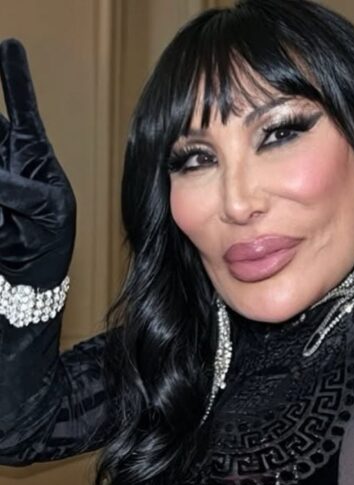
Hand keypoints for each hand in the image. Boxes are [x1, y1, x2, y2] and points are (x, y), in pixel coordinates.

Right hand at [0, 39, 75, 288]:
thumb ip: (18, 187)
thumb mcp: (47, 209)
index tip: (10, 46)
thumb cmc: (51, 236)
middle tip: (3, 123)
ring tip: (8, 202)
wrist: (33, 271)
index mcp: (32, 153)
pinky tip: (2, 212)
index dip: (13, 76)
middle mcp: (5, 156)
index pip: (22, 107)